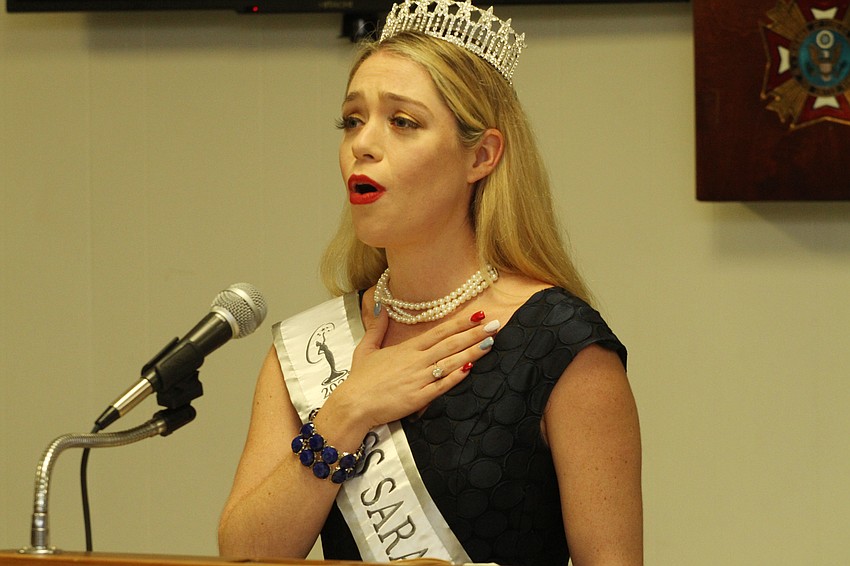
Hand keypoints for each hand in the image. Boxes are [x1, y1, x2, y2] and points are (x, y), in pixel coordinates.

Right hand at [320, 307, 498, 435]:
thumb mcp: (366, 349)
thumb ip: (376, 327)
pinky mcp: (418, 398)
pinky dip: (456, 377)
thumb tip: (379, 305)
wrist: (353, 405)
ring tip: (491, 343)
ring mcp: (419, 380)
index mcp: (406, 349)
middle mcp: (416, 361)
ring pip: (450, 363)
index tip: (478, 314)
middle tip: (496, 324)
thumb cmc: (359, 380)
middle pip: (450, 344)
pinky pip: (441, 386)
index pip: (439, 332)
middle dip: (474, 334)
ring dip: (472, 352)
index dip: (460, 323)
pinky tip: (471, 369)